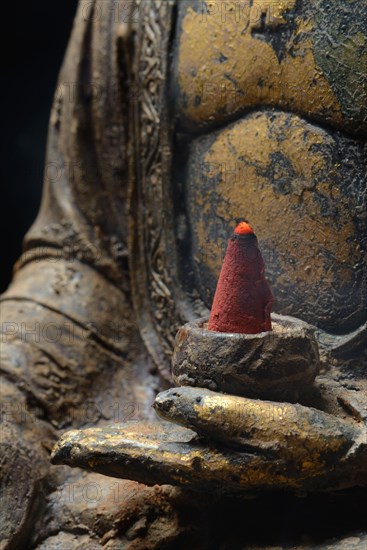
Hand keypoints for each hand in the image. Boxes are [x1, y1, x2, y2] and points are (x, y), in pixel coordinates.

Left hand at [51, 361, 366, 494]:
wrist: (340, 453)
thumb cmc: (307, 439)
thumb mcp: (267, 425)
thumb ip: (216, 413)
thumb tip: (163, 400)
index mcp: (209, 465)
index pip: (142, 460)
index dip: (101, 453)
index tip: (62, 448)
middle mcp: (202, 467)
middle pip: (139, 461)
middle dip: (100, 454)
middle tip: (61, 447)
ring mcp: (209, 459)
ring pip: (152, 454)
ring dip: (118, 447)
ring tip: (86, 442)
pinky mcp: (220, 448)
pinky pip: (172, 444)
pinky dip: (146, 440)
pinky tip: (136, 434)